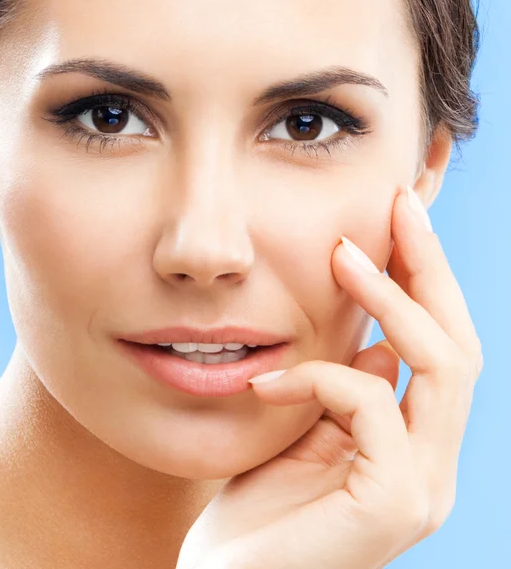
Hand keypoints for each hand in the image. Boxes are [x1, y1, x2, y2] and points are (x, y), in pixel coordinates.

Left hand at [176, 184, 482, 568]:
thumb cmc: (256, 508)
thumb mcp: (306, 433)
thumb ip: (346, 394)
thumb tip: (376, 346)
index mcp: (412, 446)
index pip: (441, 348)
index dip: (427, 279)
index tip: (400, 216)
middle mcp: (431, 465)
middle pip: (460, 345)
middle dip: (430, 269)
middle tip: (398, 207)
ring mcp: (421, 488)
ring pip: (442, 365)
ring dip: (391, 299)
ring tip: (343, 254)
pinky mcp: (393, 503)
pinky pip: (369, 404)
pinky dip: (318, 375)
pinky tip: (268, 378)